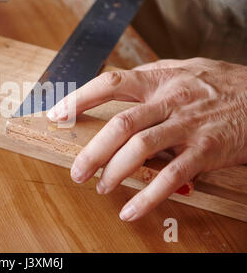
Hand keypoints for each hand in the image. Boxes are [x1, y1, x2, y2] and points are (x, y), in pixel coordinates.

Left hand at [47, 58, 246, 220]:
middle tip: (77, 171)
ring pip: (141, 148)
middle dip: (93, 150)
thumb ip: (149, 78)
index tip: (57, 115)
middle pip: (121, 124)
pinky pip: (172, 176)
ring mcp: (189, 125)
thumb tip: (113, 87)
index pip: (110, 83)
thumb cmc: (221, 84)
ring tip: (100, 187)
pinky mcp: (207, 150)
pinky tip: (132, 209)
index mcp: (159, 79)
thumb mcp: (183, 69)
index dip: (80, 98)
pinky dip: (148, 195)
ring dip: (114, 171)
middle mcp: (170, 100)